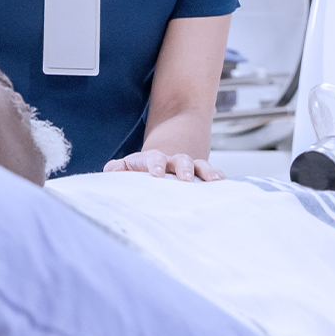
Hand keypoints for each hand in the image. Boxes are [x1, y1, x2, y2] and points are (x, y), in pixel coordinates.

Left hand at [103, 149, 225, 181]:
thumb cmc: (143, 167)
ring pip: (199, 165)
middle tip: (186, 180)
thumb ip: (118, 168)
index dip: (156, 165)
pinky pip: (210, 173)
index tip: (157, 174)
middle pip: (181, 160)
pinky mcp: (200, 174)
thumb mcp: (129, 166)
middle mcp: (173, 162)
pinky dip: (217, 176)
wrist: (165, 153)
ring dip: (206, 172)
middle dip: (183, 169)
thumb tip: (111, 171)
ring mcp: (189, 167)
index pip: (155, 159)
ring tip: (214, 180)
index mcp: (154, 160)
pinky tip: (224, 182)